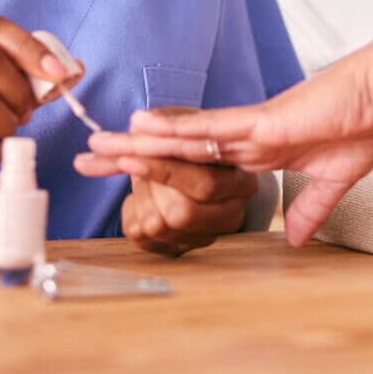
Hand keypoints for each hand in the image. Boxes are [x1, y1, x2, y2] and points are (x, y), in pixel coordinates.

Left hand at [74, 138, 257, 255]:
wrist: (193, 165)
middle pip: (180, 213)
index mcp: (242, 183)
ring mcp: (207, 237)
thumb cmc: (191, 142)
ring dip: (140, 198)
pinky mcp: (180, 249)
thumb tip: (134, 124)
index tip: (130, 157)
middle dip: (150, 188)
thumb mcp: (184, 125)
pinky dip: (132, 213)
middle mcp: (232, 215)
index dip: (165, 171)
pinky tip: (143, 197)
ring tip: (146, 179)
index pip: (205, 183)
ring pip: (158, 226)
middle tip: (136, 163)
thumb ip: (162, 124)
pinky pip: (141, 238)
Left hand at [86, 31, 372, 245]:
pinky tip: (141, 127)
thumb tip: (292, 237)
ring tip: (97, 145)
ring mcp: (254, 126)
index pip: (201, 160)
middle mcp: (250, 136)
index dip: (164, 164)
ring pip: (185, 136)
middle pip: (179, 147)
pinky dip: (174, 129)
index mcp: (265, 149)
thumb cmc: (370, 123)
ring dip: (139, 142)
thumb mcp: (335, 178)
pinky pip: (210, 129)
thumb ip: (310, 206)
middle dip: (133, 154)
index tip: (131, 169)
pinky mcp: (265, 122)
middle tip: (88, 157)